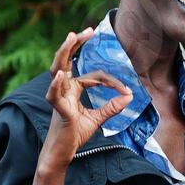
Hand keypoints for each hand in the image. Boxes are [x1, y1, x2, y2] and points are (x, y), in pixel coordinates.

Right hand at [40, 28, 133, 170]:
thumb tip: (130, 96)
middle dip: (75, 44)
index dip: (111, 82)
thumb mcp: (98, 119)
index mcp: (73, 90)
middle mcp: (64, 90)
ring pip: (57, 70)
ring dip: (64, 53)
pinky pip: (54, 94)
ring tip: (71, 37)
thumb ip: (112, 107)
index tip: (125, 90)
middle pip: (66, 61)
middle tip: (87, 30)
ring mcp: (59, 98)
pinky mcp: (57, 110)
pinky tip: (61, 74)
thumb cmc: (75, 135)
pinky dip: (56, 84)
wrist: (64, 154)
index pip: (93, 76)